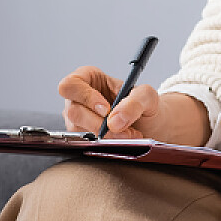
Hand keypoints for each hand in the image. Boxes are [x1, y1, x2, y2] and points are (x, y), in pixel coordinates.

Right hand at [58, 68, 209, 143]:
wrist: (150, 123)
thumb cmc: (144, 104)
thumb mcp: (147, 96)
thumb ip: (134, 102)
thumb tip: (114, 121)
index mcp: (88, 77)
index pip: (70, 85)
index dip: (85, 97)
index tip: (106, 109)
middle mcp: (78, 97)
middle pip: (72, 110)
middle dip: (98, 122)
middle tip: (120, 127)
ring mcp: (77, 117)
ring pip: (78, 129)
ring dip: (105, 135)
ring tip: (129, 134)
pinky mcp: (81, 135)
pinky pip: (85, 141)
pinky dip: (106, 142)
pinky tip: (122, 139)